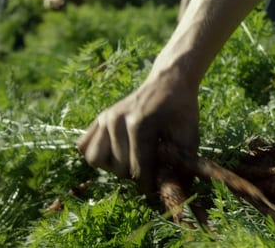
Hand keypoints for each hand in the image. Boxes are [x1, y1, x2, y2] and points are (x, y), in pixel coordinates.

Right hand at [76, 73, 199, 194]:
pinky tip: (117, 150)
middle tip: (151, 165)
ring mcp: (106, 118)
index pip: (138, 170)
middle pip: (119, 169)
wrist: (170, 81)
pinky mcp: (100, 117)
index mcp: (140, 126)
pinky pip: (85, 146)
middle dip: (135, 174)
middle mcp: (117, 122)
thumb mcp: (189, 136)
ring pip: (96, 160)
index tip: (157, 188)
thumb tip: (176, 192)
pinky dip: (98, 153)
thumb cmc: (182, 109)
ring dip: (113, 166)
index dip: (150, 184)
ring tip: (131, 159)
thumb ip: (182, 165)